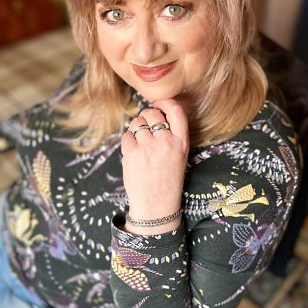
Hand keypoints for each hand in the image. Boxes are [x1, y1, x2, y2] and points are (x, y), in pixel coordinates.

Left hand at [121, 99, 188, 234]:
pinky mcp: (133, 153)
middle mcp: (166, 142)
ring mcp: (149, 147)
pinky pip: (126, 135)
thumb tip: (155, 112)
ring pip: (137, 123)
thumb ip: (172, 135)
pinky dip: (127, 141)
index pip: (177, 111)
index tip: (158, 103)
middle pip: (152, 114)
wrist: (156, 206)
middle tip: (145, 130)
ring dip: (135, 130)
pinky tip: (133, 153)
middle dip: (146, 118)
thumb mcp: (179, 156)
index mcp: (182, 142)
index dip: (165, 102)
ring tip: (140, 144)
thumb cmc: (167, 180)